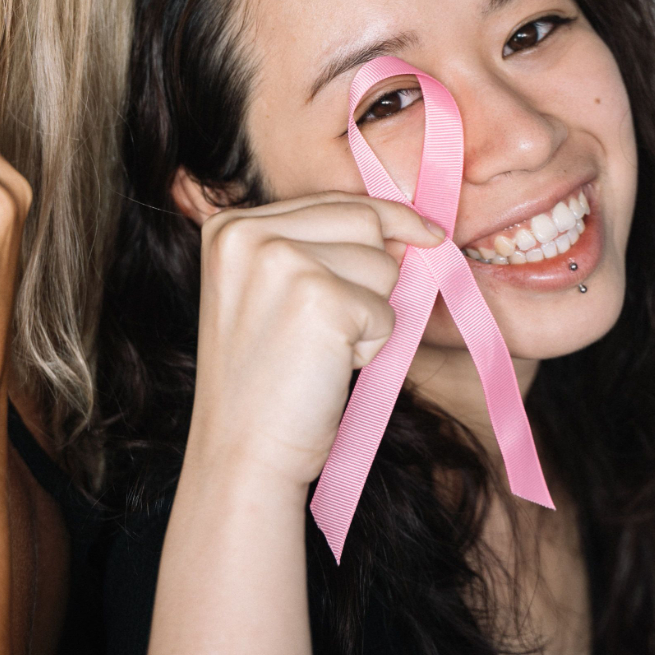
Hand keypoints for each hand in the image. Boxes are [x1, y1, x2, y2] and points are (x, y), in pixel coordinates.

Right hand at [186, 193, 444, 494]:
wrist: (242, 453)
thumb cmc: (264, 384)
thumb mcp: (268, 294)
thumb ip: (316, 249)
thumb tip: (411, 230)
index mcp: (229, 227)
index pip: (332, 201)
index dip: (385, 220)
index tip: (426, 233)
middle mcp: (248, 232)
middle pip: (364, 221)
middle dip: (373, 276)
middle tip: (331, 331)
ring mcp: (281, 261)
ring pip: (382, 265)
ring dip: (371, 315)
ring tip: (320, 351)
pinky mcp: (321, 298)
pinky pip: (389, 311)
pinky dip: (373, 346)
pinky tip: (330, 367)